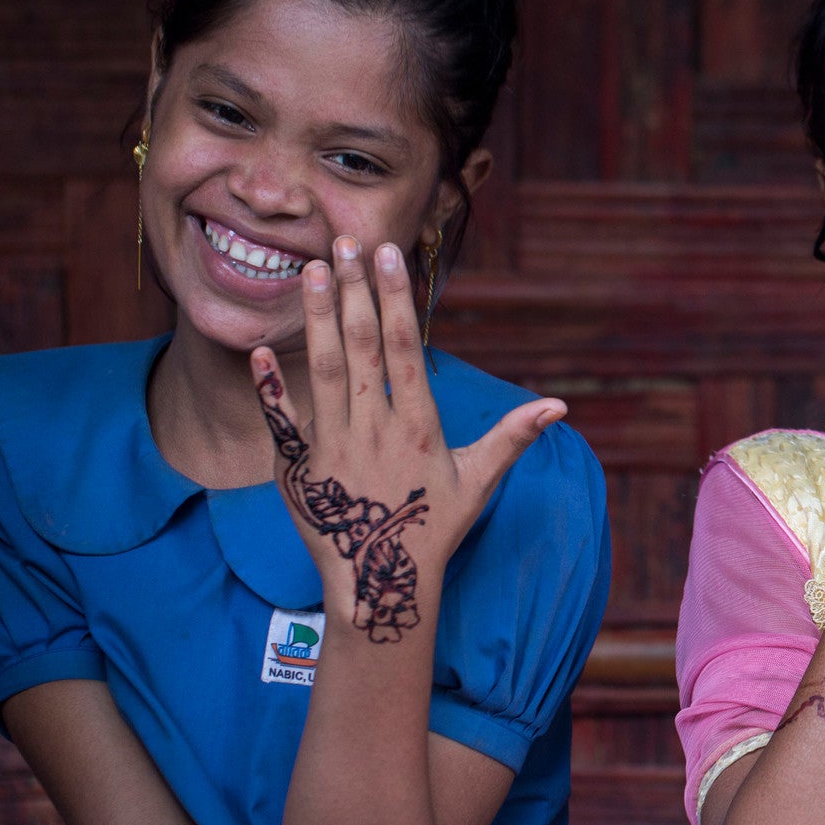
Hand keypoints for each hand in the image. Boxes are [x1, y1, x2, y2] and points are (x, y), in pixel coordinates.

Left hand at [250, 236, 565, 642]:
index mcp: (418, 425)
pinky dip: (270, 386)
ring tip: (313, 270)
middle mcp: (373, 429)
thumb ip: (513, 436)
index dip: (396, 298)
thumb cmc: (435, 528)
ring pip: (322, 369)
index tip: (389, 256)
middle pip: (361, 346)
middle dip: (355, 290)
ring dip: (318, 318)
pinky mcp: (298, 467)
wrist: (379, 582)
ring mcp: (331, 447)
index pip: (405, 348)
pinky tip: (263, 349)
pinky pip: (280, 420)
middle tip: (345, 241)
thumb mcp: (480, 481)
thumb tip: (560, 407)